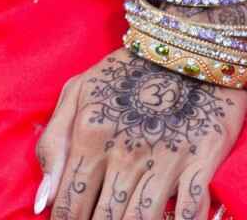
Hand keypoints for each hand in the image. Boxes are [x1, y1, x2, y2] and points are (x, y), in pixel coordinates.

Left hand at [34, 49, 246, 219]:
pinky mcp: (202, 158)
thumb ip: (54, 142)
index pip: (69, 204)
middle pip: (105, 219)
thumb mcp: (79, 91)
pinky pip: (191, 209)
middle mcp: (125, 155)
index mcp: (90, 138)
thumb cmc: (127, 70)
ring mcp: (166, 158)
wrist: (186, 45)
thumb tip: (44, 201)